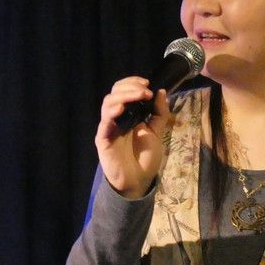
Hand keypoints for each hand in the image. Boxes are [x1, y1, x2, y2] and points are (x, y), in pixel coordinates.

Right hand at [95, 77, 170, 198]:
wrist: (139, 181)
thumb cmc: (146, 158)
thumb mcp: (157, 132)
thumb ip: (159, 113)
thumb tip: (161, 91)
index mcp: (127, 114)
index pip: (123, 91)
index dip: (132, 83)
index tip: (147, 83)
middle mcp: (116, 118)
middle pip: (114, 94)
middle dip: (130, 88)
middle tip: (145, 91)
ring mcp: (108, 128)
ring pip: (107, 104)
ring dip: (122, 96)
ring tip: (138, 96)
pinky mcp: (103, 140)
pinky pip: (104, 124)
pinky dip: (111, 114)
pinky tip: (121, 109)